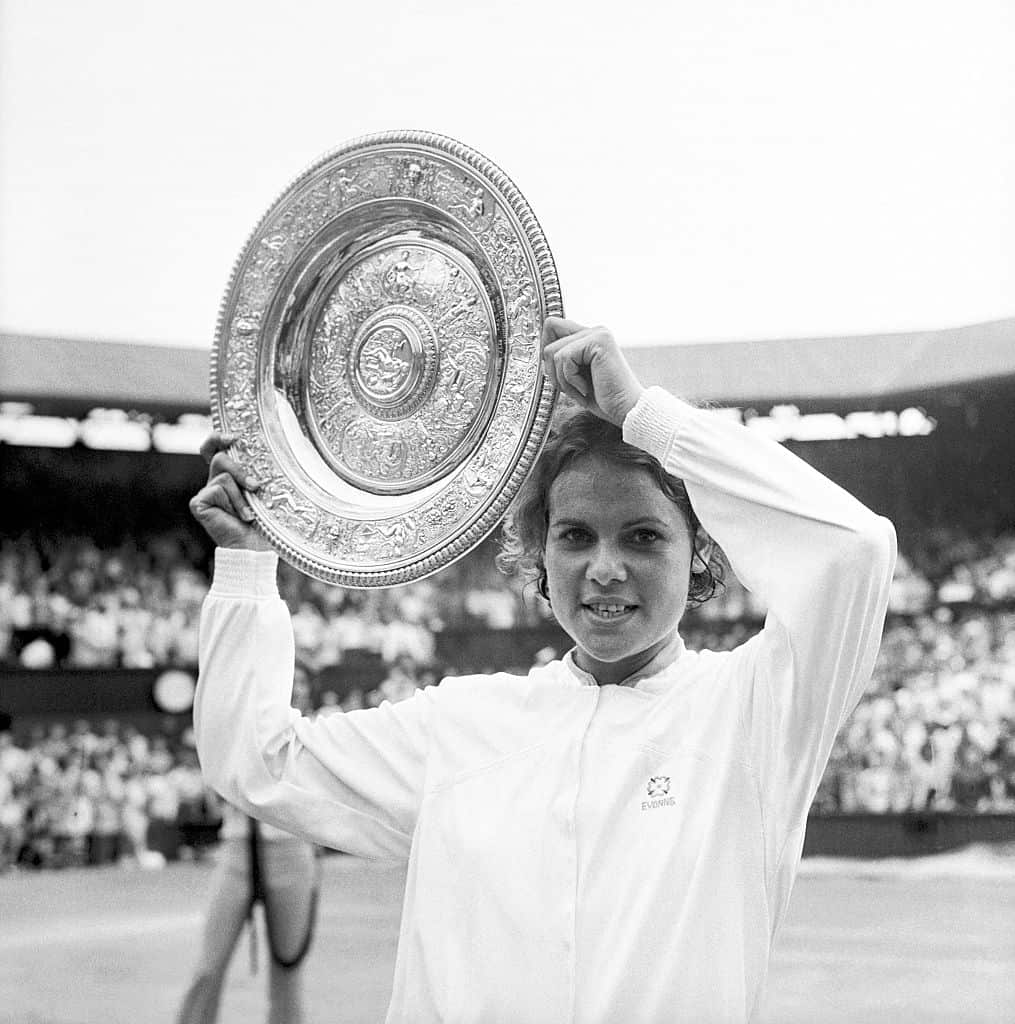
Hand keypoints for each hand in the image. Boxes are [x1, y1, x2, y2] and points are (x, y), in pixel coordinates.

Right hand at [189, 433, 272, 550]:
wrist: (256, 547)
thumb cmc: (264, 521)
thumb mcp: (262, 490)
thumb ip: (255, 470)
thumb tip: (265, 450)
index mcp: (228, 476)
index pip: (214, 448)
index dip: (218, 438)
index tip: (234, 438)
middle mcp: (213, 482)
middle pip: (220, 458)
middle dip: (241, 471)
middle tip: (255, 486)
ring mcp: (205, 493)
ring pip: (223, 475)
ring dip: (241, 495)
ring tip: (249, 513)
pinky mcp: (198, 503)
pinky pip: (217, 489)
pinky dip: (233, 503)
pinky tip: (239, 517)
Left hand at [541, 317, 644, 426]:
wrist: (627, 411)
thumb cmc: (604, 399)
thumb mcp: (575, 378)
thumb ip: (562, 362)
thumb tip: (541, 354)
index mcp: (590, 338)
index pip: (553, 326)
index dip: (545, 347)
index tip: (553, 372)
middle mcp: (594, 331)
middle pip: (549, 331)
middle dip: (551, 366)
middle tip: (569, 385)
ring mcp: (597, 334)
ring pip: (553, 350)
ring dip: (563, 379)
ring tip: (582, 389)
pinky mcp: (598, 341)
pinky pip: (564, 358)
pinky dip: (570, 380)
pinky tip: (587, 388)